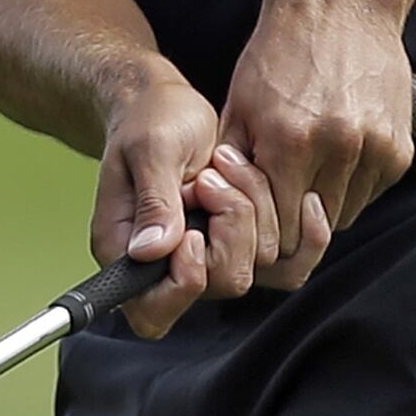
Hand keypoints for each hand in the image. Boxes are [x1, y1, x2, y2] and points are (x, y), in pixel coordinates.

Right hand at [88, 64, 272, 338]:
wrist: (166, 103)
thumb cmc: (149, 119)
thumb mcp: (151, 149)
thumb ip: (155, 200)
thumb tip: (152, 250)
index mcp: (125, 251)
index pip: (153, 311)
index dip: (186, 278)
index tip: (194, 230)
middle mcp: (164, 266)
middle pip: (222, 283)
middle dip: (231, 226)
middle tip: (210, 178)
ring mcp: (206, 258)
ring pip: (257, 266)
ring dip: (254, 209)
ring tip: (226, 165)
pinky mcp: (238, 245)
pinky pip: (284, 262)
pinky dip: (291, 224)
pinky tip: (274, 186)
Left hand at [219, 0, 415, 289]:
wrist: (340, 4)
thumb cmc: (280, 52)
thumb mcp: (240, 102)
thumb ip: (233, 162)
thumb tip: (225, 211)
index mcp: (290, 141)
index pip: (281, 230)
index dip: (266, 231)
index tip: (259, 220)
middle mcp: (338, 149)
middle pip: (314, 229)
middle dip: (293, 221)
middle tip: (281, 198)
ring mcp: (375, 149)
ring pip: (346, 215)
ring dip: (324, 204)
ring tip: (308, 170)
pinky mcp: (400, 148)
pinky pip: (371, 192)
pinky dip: (352, 186)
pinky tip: (335, 155)